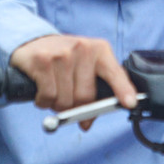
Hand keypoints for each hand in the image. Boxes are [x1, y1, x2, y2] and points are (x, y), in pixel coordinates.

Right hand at [9, 35, 135, 124]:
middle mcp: (82, 49)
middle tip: (68, 102)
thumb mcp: (85, 67)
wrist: (33, 42)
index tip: (130, 103)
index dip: (123, 90)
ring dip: (57, 105)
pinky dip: (43, 101)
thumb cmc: (64, 60)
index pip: (115, 73)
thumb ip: (94, 90)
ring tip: (54, 90)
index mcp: (99, 50)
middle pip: (85, 97)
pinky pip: (48, 96)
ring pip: (65, 100)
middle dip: (75, 108)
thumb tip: (88, 121)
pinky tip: (42, 90)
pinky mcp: (42, 61)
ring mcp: (62, 54)